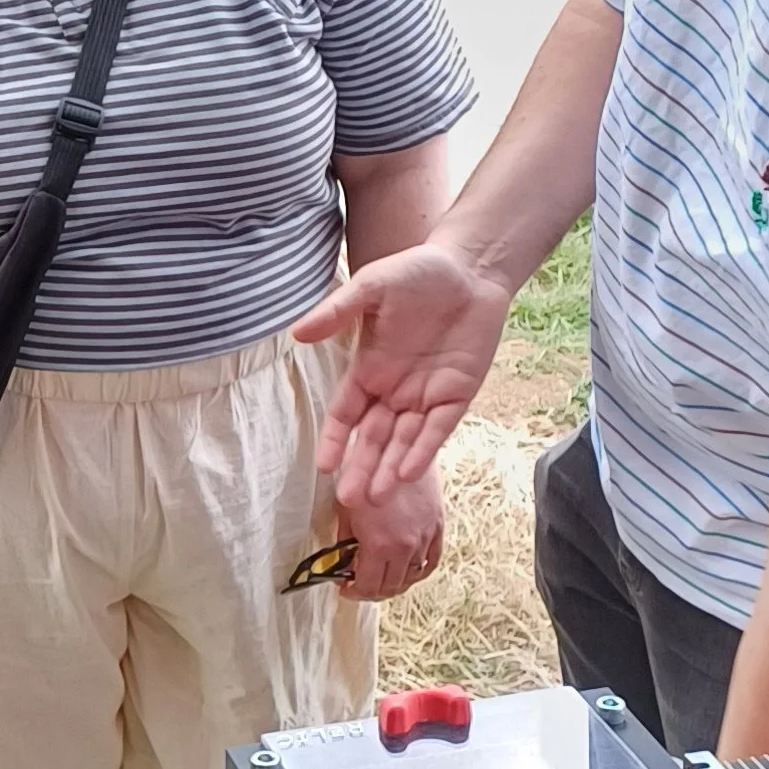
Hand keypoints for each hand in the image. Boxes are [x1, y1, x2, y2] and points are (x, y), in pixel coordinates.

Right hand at [293, 241, 511, 506]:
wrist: (471, 268)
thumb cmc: (418, 272)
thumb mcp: (372, 288)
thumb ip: (337, 313)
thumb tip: (297, 334)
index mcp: (369, 369)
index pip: (345, 414)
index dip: (335, 440)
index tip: (323, 465)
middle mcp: (394, 390)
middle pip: (373, 438)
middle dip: (361, 467)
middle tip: (349, 500)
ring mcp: (426, 395)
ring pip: (404, 442)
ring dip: (391, 469)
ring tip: (377, 497)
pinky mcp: (457, 394)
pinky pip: (437, 429)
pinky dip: (423, 450)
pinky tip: (410, 472)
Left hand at [340, 465, 445, 602]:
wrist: (400, 447)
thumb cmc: (367, 473)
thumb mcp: (345, 508)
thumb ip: (344, 541)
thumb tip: (340, 562)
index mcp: (379, 545)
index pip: (368, 587)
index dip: (354, 593)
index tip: (346, 588)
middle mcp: (405, 547)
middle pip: (391, 587)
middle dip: (373, 591)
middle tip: (360, 585)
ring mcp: (424, 539)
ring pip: (412, 578)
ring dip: (395, 583)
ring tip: (381, 576)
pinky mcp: (437, 528)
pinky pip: (432, 562)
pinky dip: (418, 571)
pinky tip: (407, 569)